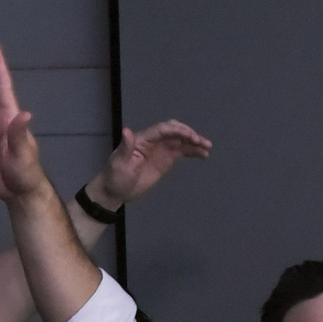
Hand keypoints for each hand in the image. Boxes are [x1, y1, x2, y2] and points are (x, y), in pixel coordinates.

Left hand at [95, 118, 212, 207]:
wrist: (115, 191)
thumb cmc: (115, 177)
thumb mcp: (119, 163)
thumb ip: (126, 147)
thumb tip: (127, 131)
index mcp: (143, 139)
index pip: (163, 130)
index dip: (177, 131)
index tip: (190, 137)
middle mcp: (154, 141)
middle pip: (174, 131)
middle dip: (188, 134)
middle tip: (201, 142)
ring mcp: (161, 150)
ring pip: (180, 141)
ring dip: (194, 142)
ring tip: (207, 148)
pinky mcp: (166, 161)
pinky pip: (181, 152)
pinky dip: (192, 152)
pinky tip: (203, 155)